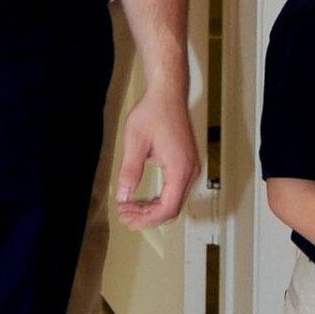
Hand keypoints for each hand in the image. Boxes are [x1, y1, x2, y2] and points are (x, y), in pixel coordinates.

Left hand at [114, 85, 198, 229]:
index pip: (168, 208)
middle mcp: (190, 170)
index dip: (147, 219)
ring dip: (151, 208)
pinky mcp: (186, 163)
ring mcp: (190, 167)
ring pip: (174, 201)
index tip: (128, 219)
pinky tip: (141, 198)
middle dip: (147, 216)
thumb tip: (124, 197)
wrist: (167, 94)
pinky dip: (158, 198)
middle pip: (172, 208)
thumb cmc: (153, 113)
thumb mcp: (135, 142)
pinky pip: (175, 190)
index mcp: (180, 168)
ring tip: (129, 208)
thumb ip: (129, 172)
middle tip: (124, 216)